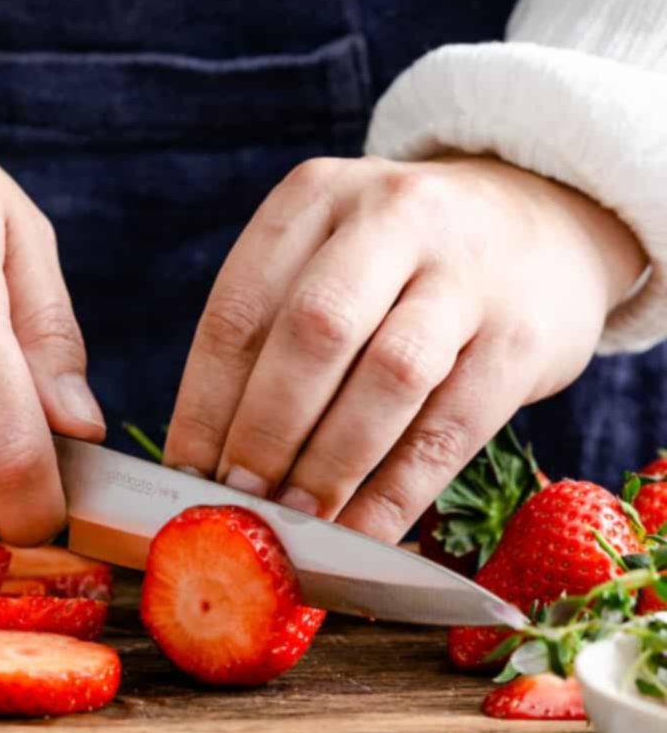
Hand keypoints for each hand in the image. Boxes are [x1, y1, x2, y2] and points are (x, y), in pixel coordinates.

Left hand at [165, 154, 645, 540]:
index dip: (204, 403)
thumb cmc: (404, 266)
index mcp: (317, 196)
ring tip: (294, 523)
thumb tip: (208, 462)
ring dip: (331, 464)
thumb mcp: (332, 257)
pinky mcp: (521, 337)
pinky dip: (397, 493)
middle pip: (314, 333)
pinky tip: (362, 535)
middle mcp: (392, 216)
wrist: (547, 224)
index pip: (240, 309)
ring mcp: (466, 273)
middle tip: (237, 501)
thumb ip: (273, 334)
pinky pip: (450, 428)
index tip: (184, 475)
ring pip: (388, 376)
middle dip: (265, 430)